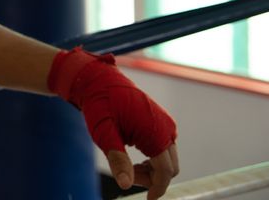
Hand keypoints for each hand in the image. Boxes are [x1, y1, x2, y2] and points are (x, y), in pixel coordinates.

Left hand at [49, 48, 179, 199]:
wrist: (99, 80)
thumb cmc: (100, 105)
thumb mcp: (104, 134)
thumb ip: (117, 160)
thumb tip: (126, 185)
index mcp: (156, 132)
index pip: (165, 171)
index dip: (157, 188)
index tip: (147, 199)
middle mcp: (166, 128)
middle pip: (169, 167)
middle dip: (151, 178)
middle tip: (127, 175)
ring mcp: (166, 123)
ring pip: (167, 158)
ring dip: (152, 169)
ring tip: (128, 165)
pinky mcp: (161, 121)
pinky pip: (165, 147)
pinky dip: (153, 158)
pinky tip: (134, 157)